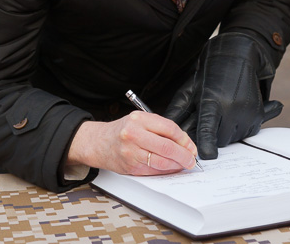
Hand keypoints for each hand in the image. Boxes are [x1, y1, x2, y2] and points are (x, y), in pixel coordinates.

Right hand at [67, 112, 197, 175]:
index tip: (191, 146)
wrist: (98, 143)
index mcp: (139, 119)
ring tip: (183, 164)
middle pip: (167, 147)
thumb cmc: (122, 130)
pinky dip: (165, 170)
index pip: (170, 129)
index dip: (185, 140)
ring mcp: (131, 152)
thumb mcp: (140, 120)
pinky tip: (171, 168)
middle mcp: (134, 134)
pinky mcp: (130, 166)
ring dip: (177, 165)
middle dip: (184, 155)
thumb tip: (183, 142)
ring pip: (162, 162)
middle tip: (191, 159)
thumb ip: (160, 128)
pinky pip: (153, 170)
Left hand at [164, 33, 281, 159]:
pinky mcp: (257, 114)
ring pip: (231, 138)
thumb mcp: (189, 89)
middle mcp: (233, 108)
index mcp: (213, 100)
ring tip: (221, 112)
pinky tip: (231, 113)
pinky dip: (236, 128)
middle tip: (207, 119)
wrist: (237, 54)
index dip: (206, 145)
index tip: (205, 156)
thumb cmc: (210, 71)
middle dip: (211, 135)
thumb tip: (168, 131)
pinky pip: (244, 133)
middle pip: (218, 139)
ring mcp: (247, 112)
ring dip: (223, 132)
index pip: (207, 130)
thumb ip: (178, 111)